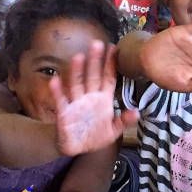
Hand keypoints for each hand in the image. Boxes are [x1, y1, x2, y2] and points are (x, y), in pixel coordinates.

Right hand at [52, 41, 138, 156]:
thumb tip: (136, 112)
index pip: (108, 78)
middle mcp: (90, 97)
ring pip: (76, 84)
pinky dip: (58, 91)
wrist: (77, 148)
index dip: (111, 64)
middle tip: (97, 44)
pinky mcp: (64, 113)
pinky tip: (55, 80)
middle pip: (92, 76)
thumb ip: (124, 121)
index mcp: (103, 99)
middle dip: (95, 61)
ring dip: (77, 71)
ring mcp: (76, 103)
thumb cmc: (96, 135)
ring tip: (78, 57)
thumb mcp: (113, 131)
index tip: (114, 48)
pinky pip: (61, 100)